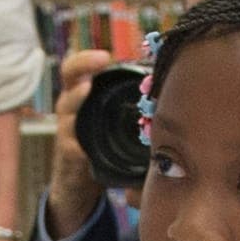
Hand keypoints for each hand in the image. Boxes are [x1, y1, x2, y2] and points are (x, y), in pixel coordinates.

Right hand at [45, 50, 114, 236]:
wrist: (77, 186)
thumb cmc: (100, 149)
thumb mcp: (112, 126)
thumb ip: (131, 112)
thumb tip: (173, 96)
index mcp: (83, 97)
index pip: (79, 68)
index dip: (89, 57)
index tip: (108, 55)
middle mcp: (70, 108)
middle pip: (68, 76)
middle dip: (82, 64)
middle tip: (101, 58)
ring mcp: (66, 131)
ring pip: (66, 108)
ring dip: (76, 98)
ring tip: (87, 88)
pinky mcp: (67, 156)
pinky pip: (69, 147)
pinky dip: (75, 144)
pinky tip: (83, 145)